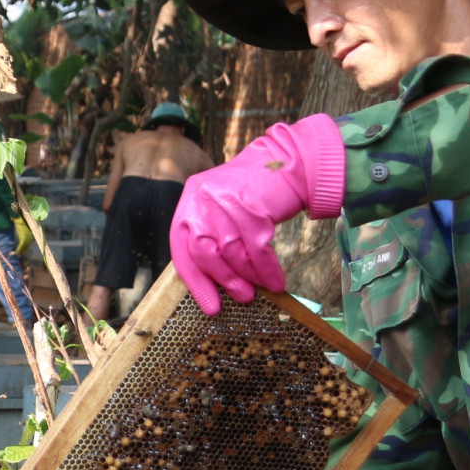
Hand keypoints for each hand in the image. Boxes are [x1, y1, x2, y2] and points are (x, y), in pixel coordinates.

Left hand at [169, 114, 345, 314]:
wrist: (287, 163)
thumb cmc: (253, 195)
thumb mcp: (220, 210)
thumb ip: (210, 238)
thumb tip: (213, 284)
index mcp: (189, 202)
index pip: (182, 249)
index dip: (196, 281)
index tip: (210, 306)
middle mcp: (202, 199)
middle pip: (205, 251)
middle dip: (224, 280)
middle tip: (242, 297)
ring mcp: (226, 199)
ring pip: (233, 251)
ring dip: (249, 275)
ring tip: (261, 288)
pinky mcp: (252, 204)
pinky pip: (258, 247)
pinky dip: (267, 269)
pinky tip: (275, 281)